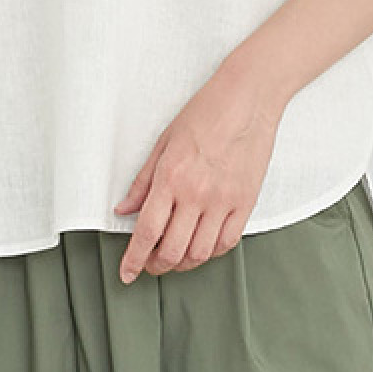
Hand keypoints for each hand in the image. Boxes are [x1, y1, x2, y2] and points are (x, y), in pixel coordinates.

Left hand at [113, 63, 280, 282]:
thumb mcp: (164, 141)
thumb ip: (143, 181)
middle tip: (149, 264)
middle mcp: (197, 194)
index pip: (147, 231)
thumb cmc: (205, 113)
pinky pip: (227, 242)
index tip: (127, 273)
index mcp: (171, 177)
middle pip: (172, 250)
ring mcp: (224, 200)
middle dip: (156, 265)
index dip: (134, 259)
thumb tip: (124, 209)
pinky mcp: (246, 202)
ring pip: (200, 253)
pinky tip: (201, 246)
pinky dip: (210, 252)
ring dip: (183, 263)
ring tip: (174, 257)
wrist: (248, 98)